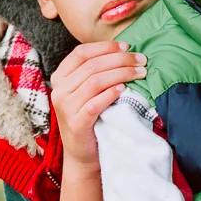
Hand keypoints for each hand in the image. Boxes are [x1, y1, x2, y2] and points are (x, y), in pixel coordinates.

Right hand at [49, 40, 145, 167]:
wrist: (83, 154)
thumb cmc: (90, 118)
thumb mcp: (86, 92)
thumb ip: (96, 73)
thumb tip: (124, 52)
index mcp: (60, 77)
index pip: (81, 53)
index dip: (105, 47)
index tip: (127, 47)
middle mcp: (59, 90)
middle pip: (92, 65)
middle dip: (120, 60)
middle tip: (141, 60)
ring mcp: (66, 107)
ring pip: (95, 81)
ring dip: (121, 74)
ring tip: (140, 73)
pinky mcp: (76, 123)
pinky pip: (94, 104)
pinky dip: (110, 94)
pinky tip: (124, 89)